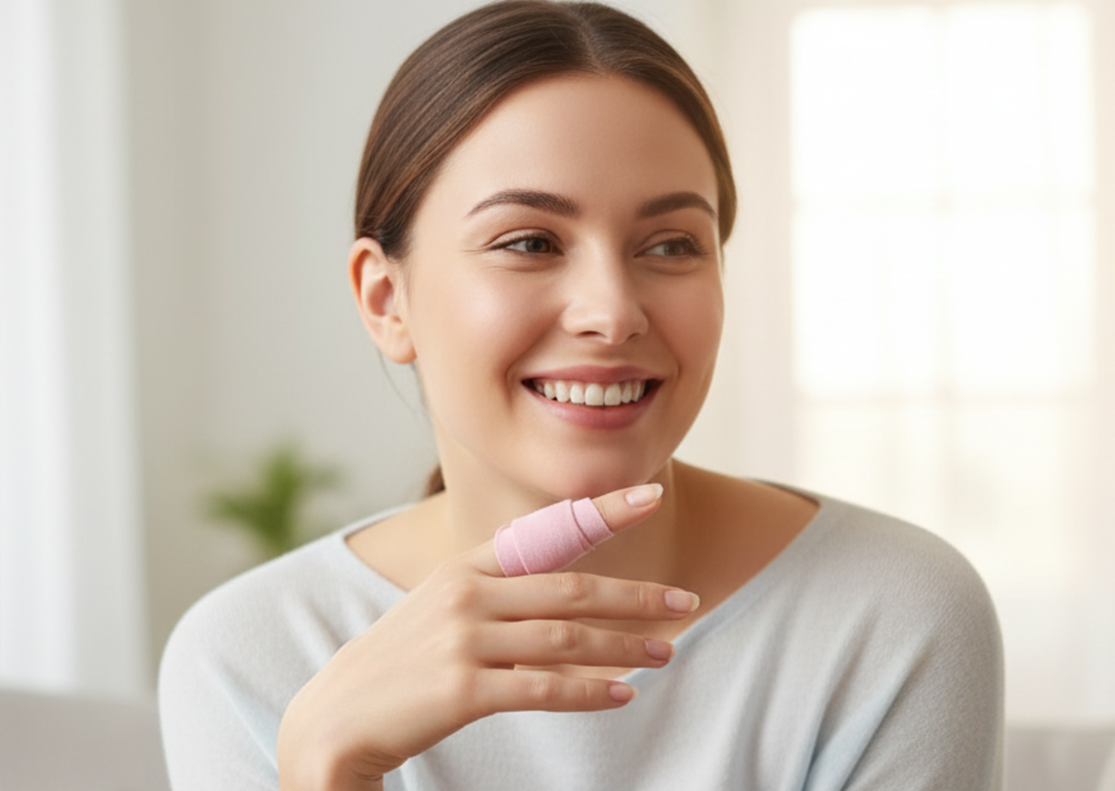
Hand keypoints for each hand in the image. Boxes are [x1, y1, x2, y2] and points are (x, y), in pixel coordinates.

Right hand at [277, 484, 696, 789]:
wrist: (331, 720)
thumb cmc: (398, 667)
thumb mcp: (440, 611)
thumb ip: (496, 593)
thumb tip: (562, 592)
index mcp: (463, 568)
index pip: (544, 533)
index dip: (600, 511)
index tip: (649, 495)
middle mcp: (466, 594)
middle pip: (571, 589)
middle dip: (635, 596)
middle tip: (684, 601)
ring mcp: (463, 639)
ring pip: (566, 637)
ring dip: (624, 646)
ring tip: (667, 652)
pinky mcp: (461, 687)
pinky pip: (542, 688)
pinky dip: (588, 691)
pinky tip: (621, 694)